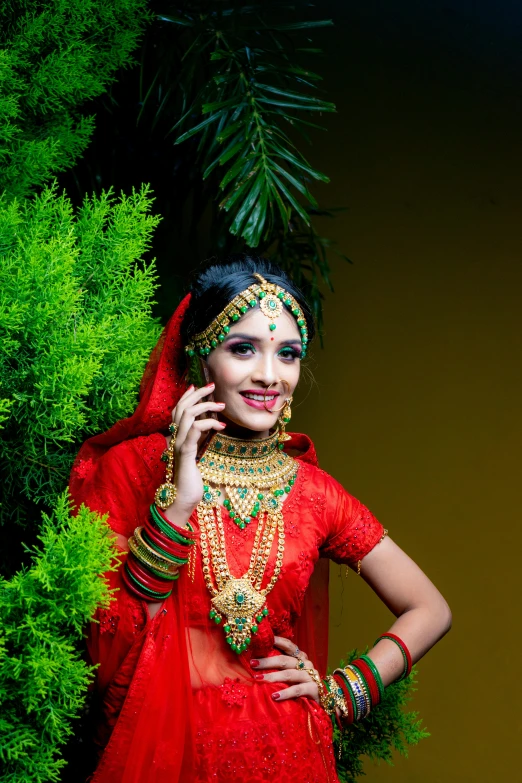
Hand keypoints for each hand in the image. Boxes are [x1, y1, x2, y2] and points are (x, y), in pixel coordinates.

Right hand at [166, 383, 225, 516]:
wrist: (181, 500)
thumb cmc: (190, 480)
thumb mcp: (195, 455)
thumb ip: (197, 440)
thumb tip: (207, 425)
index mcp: (176, 437)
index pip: (177, 409)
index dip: (187, 396)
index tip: (198, 386)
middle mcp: (174, 438)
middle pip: (182, 407)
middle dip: (197, 394)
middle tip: (212, 386)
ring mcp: (178, 445)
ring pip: (187, 414)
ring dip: (206, 406)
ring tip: (221, 406)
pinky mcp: (185, 453)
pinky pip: (194, 430)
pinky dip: (208, 423)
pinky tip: (221, 425)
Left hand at [250, 635, 320, 703]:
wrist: (327, 699)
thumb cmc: (304, 684)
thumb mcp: (294, 672)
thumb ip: (283, 666)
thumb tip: (259, 662)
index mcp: (300, 657)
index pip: (288, 645)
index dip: (276, 641)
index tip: (262, 640)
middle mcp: (305, 664)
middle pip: (284, 660)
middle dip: (267, 662)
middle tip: (252, 663)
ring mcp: (310, 676)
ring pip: (289, 674)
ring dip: (273, 677)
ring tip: (259, 679)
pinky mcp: (314, 689)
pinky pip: (298, 690)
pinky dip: (285, 692)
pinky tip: (275, 696)